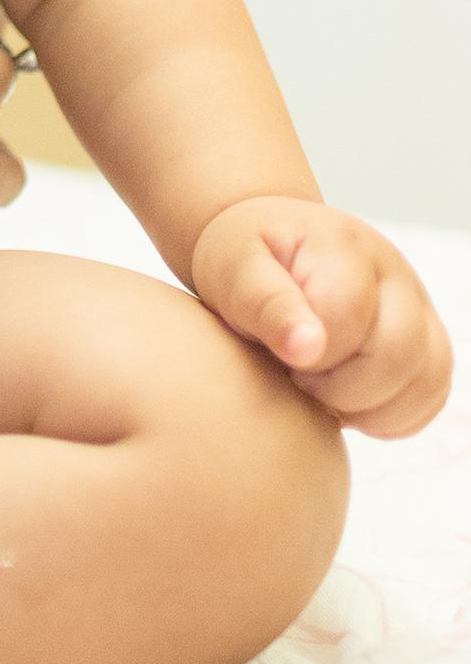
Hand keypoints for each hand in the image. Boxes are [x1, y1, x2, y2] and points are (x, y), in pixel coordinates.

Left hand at [193, 196, 451, 438]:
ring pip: (426, 381)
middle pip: (397, 354)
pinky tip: (345, 398)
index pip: (346, 318)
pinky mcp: (427, 343)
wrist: (268, 253)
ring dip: (367, 406)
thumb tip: (308, 348)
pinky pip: (430, 396)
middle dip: (340, 387)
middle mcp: (394, 275)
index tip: (278, 354)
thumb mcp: (233, 270)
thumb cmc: (244, 262)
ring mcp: (418, 309)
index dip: (308, 355)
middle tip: (299, 375)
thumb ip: (266, 305)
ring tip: (321, 385)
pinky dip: (389, 415)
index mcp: (342, 248)